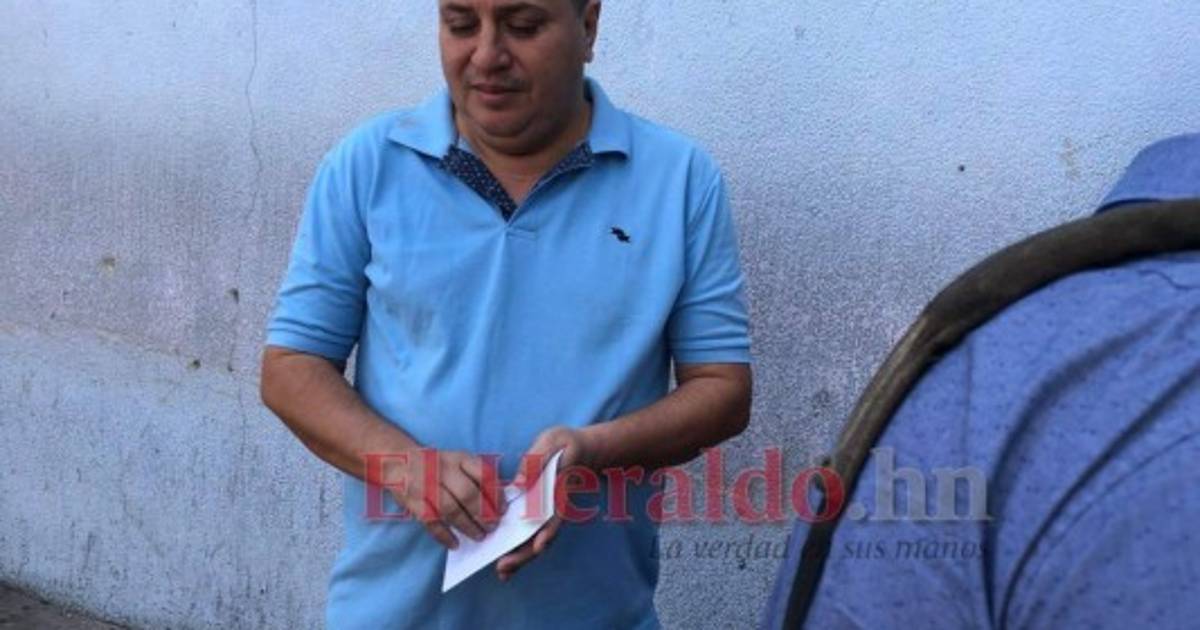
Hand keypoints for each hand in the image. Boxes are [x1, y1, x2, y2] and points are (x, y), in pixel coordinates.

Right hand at [386, 448, 505, 549]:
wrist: (397, 460)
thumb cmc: (435, 465)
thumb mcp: (456, 461)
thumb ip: (475, 476)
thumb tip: (497, 502)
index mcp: (459, 458)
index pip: (483, 475)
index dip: (496, 494)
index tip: (503, 510)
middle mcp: (443, 469)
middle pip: (468, 493)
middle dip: (484, 514)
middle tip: (492, 527)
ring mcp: (426, 485)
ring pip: (450, 509)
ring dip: (467, 526)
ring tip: (479, 536)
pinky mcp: (412, 501)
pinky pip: (431, 522)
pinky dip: (444, 535)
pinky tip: (454, 544)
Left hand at [496, 426, 595, 580]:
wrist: (577, 448)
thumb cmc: (564, 444)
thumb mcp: (552, 442)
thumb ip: (536, 461)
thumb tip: (519, 484)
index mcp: (559, 489)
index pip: (555, 513)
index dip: (548, 531)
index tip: (539, 546)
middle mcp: (555, 507)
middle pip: (544, 535)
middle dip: (525, 553)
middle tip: (504, 567)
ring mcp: (547, 512)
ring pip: (536, 539)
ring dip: (520, 557)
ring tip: (502, 573)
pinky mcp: (538, 514)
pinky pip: (529, 534)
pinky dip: (518, 549)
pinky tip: (505, 563)